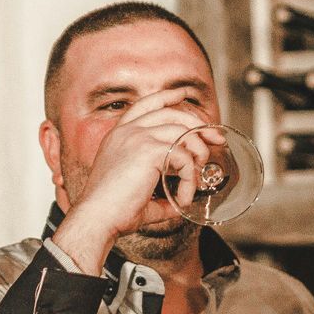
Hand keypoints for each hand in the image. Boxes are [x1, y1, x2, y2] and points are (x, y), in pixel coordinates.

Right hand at [51, 92, 215, 272]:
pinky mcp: (149, 151)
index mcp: (119, 135)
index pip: (145, 104)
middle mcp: (127, 131)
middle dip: (198, 124)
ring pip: (182, 132)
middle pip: (171, 113)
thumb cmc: (112, 212)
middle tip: (216, 140)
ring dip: (198, 154)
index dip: (167, 96)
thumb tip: (178, 202)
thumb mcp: (138, 193)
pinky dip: (190, 180)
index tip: (184, 95)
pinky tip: (182, 198)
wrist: (97, 219)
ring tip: (196, 178)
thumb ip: (160, 193)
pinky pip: (184, 158)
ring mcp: (137, 138)